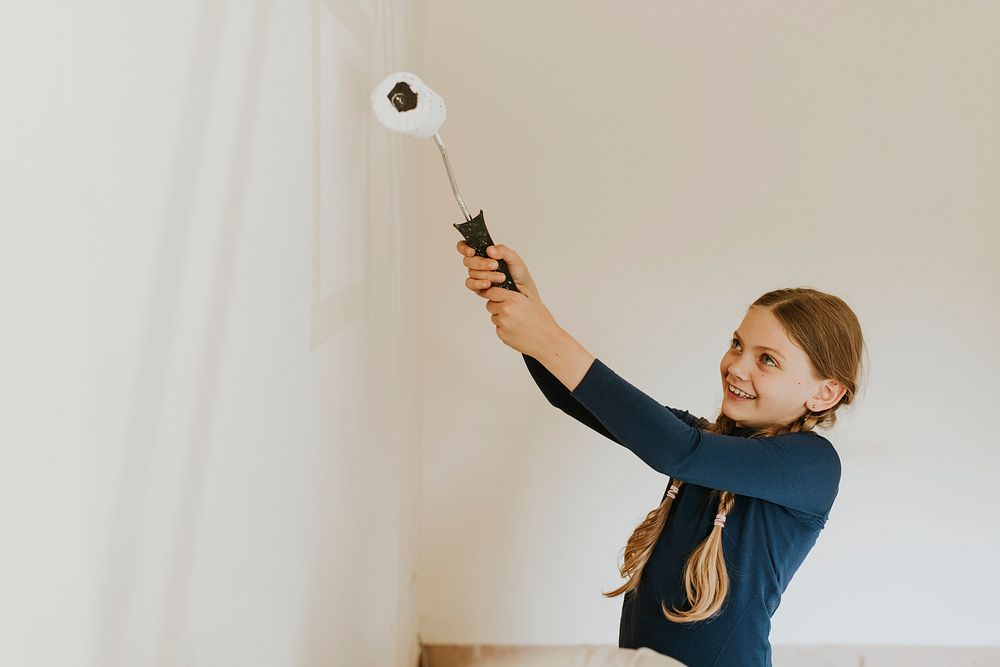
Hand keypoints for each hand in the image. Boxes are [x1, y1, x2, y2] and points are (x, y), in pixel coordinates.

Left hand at [455, 241, 558, 356]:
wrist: (547, 340)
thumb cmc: (542, 321)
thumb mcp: (532, 300)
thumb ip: (517, 291)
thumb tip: (506, 284)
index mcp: (513, 299)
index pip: (492, 292)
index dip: (494, 294)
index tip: (498, 296)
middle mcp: (506, 310)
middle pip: (490, 305)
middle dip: (497, 306)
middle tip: (511, 310)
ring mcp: (503, 324)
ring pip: (494, 317)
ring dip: (501, 318)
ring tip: (517, 321)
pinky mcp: (502, 335)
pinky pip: (498, 329)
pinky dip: (504, 329)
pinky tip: (517, 329)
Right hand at [456, 240, 539, 301]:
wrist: (524, 292)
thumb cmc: (519, 275)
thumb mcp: (514, 258)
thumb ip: (503, 250)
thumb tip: (489, 250)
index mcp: (486, 254)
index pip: (467, 247)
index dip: (464, 248)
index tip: (472, 251)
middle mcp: (479, 264)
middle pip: (468, 260)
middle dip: (481, 263)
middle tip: (495, 265)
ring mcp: (478, 276)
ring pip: (471, 272)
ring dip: (486, 274)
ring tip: (501, 277)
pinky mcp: (478, 288)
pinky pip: (470, 284)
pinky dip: (479, 283)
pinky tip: (488, 284)